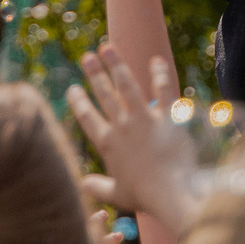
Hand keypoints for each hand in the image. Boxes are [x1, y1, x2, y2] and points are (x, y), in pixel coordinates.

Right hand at [66, 45, 199, 232]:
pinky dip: (160, 74)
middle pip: (104, 94)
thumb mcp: (117, 195)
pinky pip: (164, 90)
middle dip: (94, 73)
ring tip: (107, 47)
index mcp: (108, 144)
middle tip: (86, 57)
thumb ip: (97, 187)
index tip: (73, 89)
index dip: (78, 102)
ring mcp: (144, 119)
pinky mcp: (167, 117)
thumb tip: (81, 184)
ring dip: (116, 64)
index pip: (87, 117)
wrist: (171, 193)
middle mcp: (122, 126)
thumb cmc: (145, 196)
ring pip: (126, 85)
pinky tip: (156, 60)